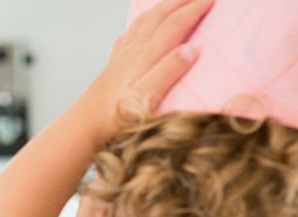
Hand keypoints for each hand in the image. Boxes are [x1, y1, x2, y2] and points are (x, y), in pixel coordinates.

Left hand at [82, 0, 211, 142]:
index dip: (194, 10)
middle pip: (160, 15)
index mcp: (147, 55)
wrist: (86, 123)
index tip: (211, 1)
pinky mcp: (114, 63)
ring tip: (174, 1)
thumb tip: (192, 48)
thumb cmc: (118, 114)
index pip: (175, 24)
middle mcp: (134, 49)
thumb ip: (170, 70)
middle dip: (181, 1)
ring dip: (162, 7)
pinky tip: (142, 26)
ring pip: (144, 21)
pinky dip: (141, 23)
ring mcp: (122, 55)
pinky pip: (129, 34)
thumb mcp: (149, 95)